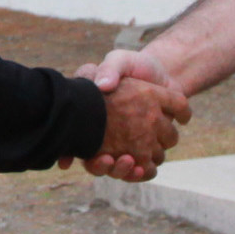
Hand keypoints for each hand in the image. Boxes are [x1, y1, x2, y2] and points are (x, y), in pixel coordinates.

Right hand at [65, 48, 190, 181]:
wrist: (166, 75)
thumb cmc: (136, 66)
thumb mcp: (120, 60)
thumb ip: (110, 69)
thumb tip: (102, 86)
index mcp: (91, 118)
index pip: (74, 141)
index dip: (69, 153)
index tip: (75, 158)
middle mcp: (104, 136)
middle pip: (96, 163)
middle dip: (101, 167)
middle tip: (108, 160)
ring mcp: (126, 145)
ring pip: (118, 169)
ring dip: (122, 171)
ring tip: (131, 164)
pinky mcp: (145, 150)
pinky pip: (141, 170)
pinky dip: (143, 173)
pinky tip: (147, 168)